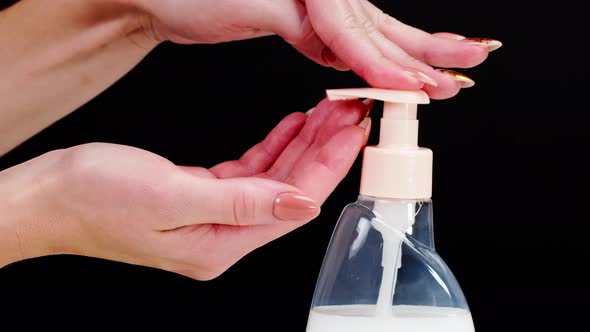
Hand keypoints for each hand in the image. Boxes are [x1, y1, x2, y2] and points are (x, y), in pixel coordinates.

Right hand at [2, 98, 370, 279]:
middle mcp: (222, 236)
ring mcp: (213, 216)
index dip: (328, 165)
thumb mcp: (171, 197)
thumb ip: (242, 204)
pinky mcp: (201, 195)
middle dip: (324, 149)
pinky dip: (273, 146)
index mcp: (219, 245)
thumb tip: (302, 204)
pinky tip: (291, 126)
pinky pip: (250, 171)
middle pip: (291, 189)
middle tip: (350, 112)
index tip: (352, 132)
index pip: (293, 203)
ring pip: (275, 177)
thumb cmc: (94, 198)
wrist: (48, 198)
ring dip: (303, 143)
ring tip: (329, 112)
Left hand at [133, 0, 499, 98]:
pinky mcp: (304, 20)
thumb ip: (301, 22)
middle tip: (469, 64)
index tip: (420, 85)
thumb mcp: (252, 4)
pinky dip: (372, 58)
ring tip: (451, 61)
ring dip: (411, 53)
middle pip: (380, 27)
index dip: (391, 62)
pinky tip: (390, 66)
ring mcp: (315, 6)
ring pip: (371, 34)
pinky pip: (346, 41)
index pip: (361, 31)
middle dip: (424, 51)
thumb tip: (339, 46)